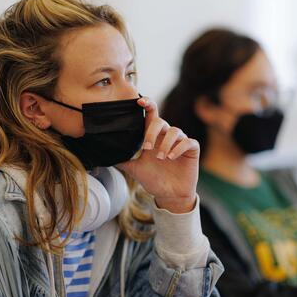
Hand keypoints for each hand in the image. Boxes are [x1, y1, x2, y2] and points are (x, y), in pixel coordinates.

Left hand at [116, 96, 198, 213]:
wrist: (169, 195)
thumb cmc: (153, 180)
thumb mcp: (135, 170)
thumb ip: (122, 161)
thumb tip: (105, 155)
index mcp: (154, 137)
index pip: (151, 116)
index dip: (147, 105)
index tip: (139, 101)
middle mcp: (166, 137)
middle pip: (161, 121)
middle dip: (152, 132)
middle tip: (146, 148)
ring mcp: (180, 142)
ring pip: (175, 131)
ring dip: (165, 143)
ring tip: (161, 157)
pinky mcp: (192, 150)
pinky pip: (188, 141)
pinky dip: (178, 148)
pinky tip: (171, 157)